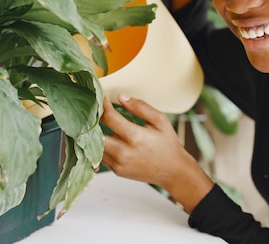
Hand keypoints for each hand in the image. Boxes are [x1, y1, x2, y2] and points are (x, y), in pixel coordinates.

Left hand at [101, 93, 213, 212]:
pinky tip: (108, 137)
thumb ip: (140, 107)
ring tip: (101, 122)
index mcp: (135, 137)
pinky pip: (101, 156)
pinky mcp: (117, 171)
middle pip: (96, 134)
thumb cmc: (167, 144)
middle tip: (97, 110)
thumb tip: (121, 97)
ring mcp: (119, 164)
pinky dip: (102, 146)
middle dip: (94, 121)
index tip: (102, 96)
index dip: (103, 105)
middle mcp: (124, 152)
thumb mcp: (160, 120)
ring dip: (97, 134)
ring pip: (96, 146)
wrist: (173, 171)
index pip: (109, 118)